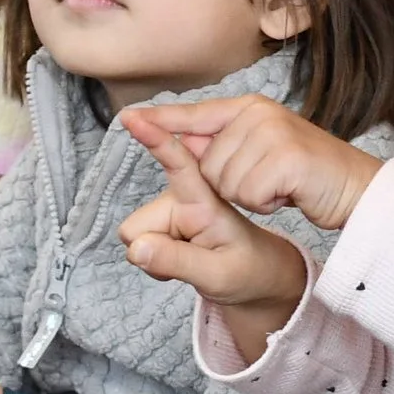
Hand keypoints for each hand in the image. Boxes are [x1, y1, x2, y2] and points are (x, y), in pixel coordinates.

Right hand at [118, 118, 309, 356]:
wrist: (260, 275)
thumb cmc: (248, 269)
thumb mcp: (218, 275)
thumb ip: (177, 261)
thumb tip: (136, 249)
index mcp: (204, 201)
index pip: (178, 163)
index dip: (155, 139)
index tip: (133, 118)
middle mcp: (184, 198)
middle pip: (137, 224)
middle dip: (152, 247)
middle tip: (190, 264)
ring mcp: (173, 208)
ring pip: (136, 235)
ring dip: (155, 254)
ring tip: (190, 262)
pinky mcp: (167, 220)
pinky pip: (139, 242)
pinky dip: (154, 257)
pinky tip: (181, 260)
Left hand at [121, 95, 382, 230]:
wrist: (357, 188)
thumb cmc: (306, 176)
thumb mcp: (261, 155)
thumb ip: (223, 147)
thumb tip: (180, 142)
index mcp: (248, 109)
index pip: (196, 115)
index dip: (162, 122)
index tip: (128, 119)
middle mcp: (257, 114)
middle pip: (207, 166)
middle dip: (231, 186)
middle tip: (268, 182)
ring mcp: (272, 133)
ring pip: (225, 183)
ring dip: (250, 197)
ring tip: (279, 186)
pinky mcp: (285, 158)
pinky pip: (249, 194)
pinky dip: (266, 203)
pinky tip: (287, 194)